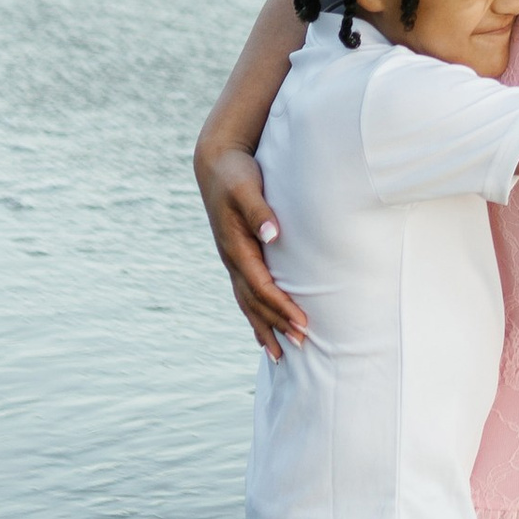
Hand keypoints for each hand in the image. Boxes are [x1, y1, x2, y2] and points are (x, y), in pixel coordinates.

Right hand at [196, 145, 308, 358]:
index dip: (282, 307)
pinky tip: (262, 328)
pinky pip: (245, 293)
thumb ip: (259, 211)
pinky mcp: (237, 255)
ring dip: (264, 327)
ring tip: (279, 354)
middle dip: (276, 325)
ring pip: (247, 302)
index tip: (303, 324)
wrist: (216, 164)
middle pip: (254, 301)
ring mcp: (232, 259)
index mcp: (236, 247)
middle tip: (301, 345)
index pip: (262, 286)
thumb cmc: (235, 174)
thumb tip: (272, 234)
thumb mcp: (246, 188)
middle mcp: (232, 259)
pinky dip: (255, 313)